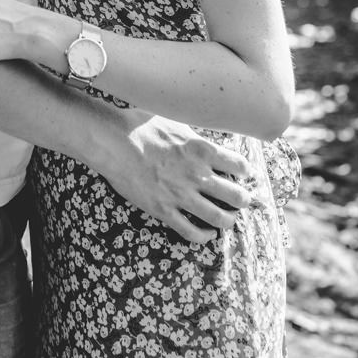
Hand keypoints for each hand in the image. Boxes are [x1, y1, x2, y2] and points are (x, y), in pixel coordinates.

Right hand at [100, 111, 256, 243]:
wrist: (112, 141)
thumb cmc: (138, 126)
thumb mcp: (173, 120)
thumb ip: (192, 133)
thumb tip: (201, 132)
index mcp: (202, 150)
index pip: (240, 166)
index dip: (245, 172)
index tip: (242, 175)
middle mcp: (197, 175)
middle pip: (237, 196)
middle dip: (242, 200)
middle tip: (240, 200)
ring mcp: (181, 195)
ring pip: (219, 218)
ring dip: (228, 220)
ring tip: (227, 219)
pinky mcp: (163, 209)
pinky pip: (191, 232)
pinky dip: (204, 236)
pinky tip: (206, 233)